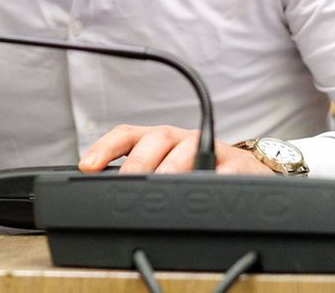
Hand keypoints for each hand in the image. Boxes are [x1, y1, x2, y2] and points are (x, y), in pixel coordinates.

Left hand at [78, 125, 274, 175]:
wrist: (247, 175)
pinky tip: (201, 190)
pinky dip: (211, 177)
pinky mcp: (235, 164)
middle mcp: (180, 139)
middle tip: (126, 184)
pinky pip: (222, 168)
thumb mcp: (165, 174)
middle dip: (137, 161)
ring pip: (186, 149)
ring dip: (170, 167)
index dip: (105, 147)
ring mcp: (208, 148)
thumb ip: (138, 181)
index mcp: (157, 141)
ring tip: (160, 186)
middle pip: (155, 139)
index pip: (126, 135)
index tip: (87, 166)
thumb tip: (105, 198)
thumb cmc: (197, 173)